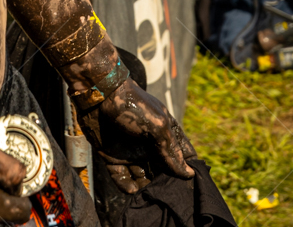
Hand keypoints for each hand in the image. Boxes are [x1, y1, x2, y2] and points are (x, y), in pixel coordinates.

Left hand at [80, 78, 195, 194]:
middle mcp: (150, 145)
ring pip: (143, 178)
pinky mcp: (113, 158)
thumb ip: (171, 152)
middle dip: (166, 183)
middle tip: (169, 197)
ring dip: (147, 187)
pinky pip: (122, 178)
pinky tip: (133, 189)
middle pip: (163, 171)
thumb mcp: (157, 126)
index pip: (183, 155)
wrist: (99, 96)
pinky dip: (127, 186)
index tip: (193, 187)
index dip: (189, 169)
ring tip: (150, 195)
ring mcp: (132, 152)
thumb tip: (189, 174)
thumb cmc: (132, 107)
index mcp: (164, 133)